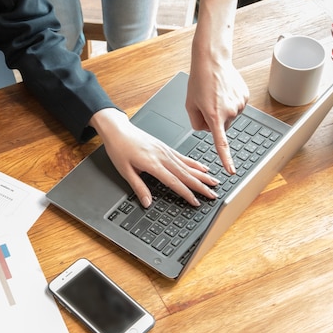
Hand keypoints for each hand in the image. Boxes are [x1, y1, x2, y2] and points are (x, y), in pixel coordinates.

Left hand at [89, 108, 219, 207]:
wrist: (117, 129)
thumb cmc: (119, 148)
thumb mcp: (125, 171)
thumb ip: (138, 187)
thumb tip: (147, 202)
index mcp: (152, 163)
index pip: (174, 182)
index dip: (186, 193)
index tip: (196, 202)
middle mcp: (162, 156)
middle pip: (186, 174)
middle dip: (201, 186)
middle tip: (213, 194)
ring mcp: (165, 151)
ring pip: (188, 165)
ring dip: (202, 175)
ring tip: (214, 182)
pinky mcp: (165, 147)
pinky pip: (183, 157)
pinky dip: (195, 163)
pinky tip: (203, 167)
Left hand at [187, 0, 248, 174]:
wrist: (212, 60)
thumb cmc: (198, 81)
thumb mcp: (190, 105)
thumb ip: (196, 123)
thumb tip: (205, 130)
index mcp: (213, 116)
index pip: (220, 143)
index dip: (226, 159)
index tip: (232, 171)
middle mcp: (229, 112)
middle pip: (221, 127)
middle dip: (214, 120)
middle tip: (206, 103)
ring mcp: (239, 105)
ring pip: (229, 117)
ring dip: (222, 110)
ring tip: (215, 94)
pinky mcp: (245, 98)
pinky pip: (235, 107)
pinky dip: (229, 102)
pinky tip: (223, 91)